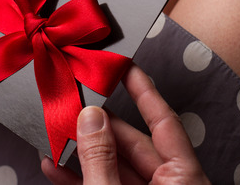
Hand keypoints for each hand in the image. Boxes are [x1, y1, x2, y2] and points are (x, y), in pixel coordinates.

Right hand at [41, 64, 210, 183]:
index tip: (127, 67)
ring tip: (59, 134)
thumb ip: (101, 159)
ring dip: (84, 153)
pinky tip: (57, 167)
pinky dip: (81, 177)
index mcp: (183, 179)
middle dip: (100, 125)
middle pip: (133, 142)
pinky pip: (104, 184)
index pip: (165, 121)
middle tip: (76, 105)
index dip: (144, 91)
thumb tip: (90, 118)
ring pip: (115, 165)